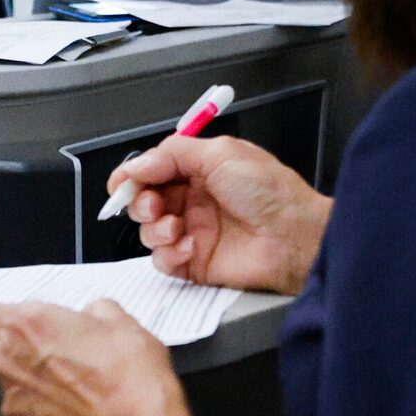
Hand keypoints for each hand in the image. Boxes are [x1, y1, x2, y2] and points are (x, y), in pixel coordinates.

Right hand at [108, 135, 328, 294]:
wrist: (294, 237)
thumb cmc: (271, 193)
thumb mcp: (221, 153)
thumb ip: (173, 153)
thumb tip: (137, 163)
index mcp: (200, 170)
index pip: (152, 170)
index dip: (132, 176)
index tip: (121, 183)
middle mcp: (194, 200)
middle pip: (145, 200)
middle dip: (140, 202)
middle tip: (152, 205)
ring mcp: (194, 232)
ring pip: (149, 232)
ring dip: (154, 229)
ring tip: (174, 226)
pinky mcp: (196, 263)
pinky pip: (163, 261)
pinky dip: (169, 254)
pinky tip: (189, 246)